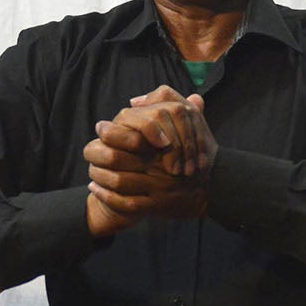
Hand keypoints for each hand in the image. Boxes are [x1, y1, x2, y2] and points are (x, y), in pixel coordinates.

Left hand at [81, 90, 215, 231]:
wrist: (216, 185)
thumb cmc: (200, 149)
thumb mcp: (191, 118)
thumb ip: (167, 101)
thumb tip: (135, 101)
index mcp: (164, 141)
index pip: (132, 133)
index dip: (112, 132)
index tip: (100, 129)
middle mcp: (159, 164)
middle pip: (117, 158)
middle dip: (99, 155)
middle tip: (89, 152)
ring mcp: (158, 186)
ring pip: (119, 182)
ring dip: (101, 177)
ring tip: (91, 172)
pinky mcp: (156, 205)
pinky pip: (126, 204)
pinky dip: (107, 197)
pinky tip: (96, 189)